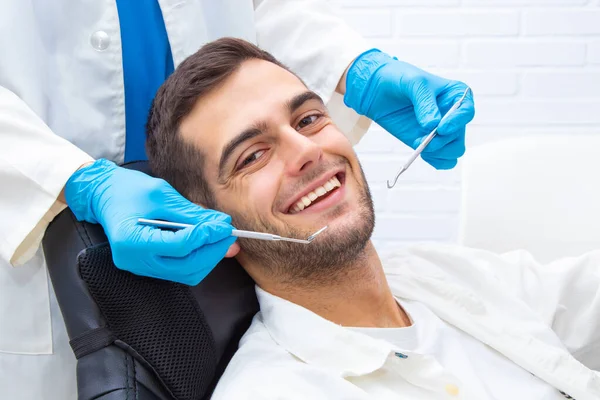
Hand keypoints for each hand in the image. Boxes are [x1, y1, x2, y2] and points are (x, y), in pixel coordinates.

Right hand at [64, 159, 236, 284]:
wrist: (102, 194)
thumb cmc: (127, 190)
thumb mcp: (161, 194)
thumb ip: (191, 212)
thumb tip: (220, 223)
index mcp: (132, 241)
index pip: (179, 247)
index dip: (205, 237)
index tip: (223, 226)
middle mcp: (135, 261)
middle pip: (186, 266)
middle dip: (212, 251)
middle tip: (229, 235)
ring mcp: (141, 267)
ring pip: (185, 273)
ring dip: (208, 258)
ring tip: (223, 240)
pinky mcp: (148, 266)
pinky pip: (179, 270)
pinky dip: (197, 259)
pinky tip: (208, 245)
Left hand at [344, 49, 474, 168]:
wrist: (378, 90)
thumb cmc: (400, 79)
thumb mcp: (414, 83)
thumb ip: (424, 102)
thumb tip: (432, 125)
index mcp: (456, 95)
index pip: (466, 112)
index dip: (457, 122)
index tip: (441, 128)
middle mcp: (452, 115)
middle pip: (459, 136)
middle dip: (443, 141)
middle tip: (425, 139)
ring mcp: (441, 131)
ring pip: (454, 151)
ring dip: (439, 152)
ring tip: (420, 144)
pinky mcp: (428, 143)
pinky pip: (441, 159)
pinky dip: (435, 160)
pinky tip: (421, 152)